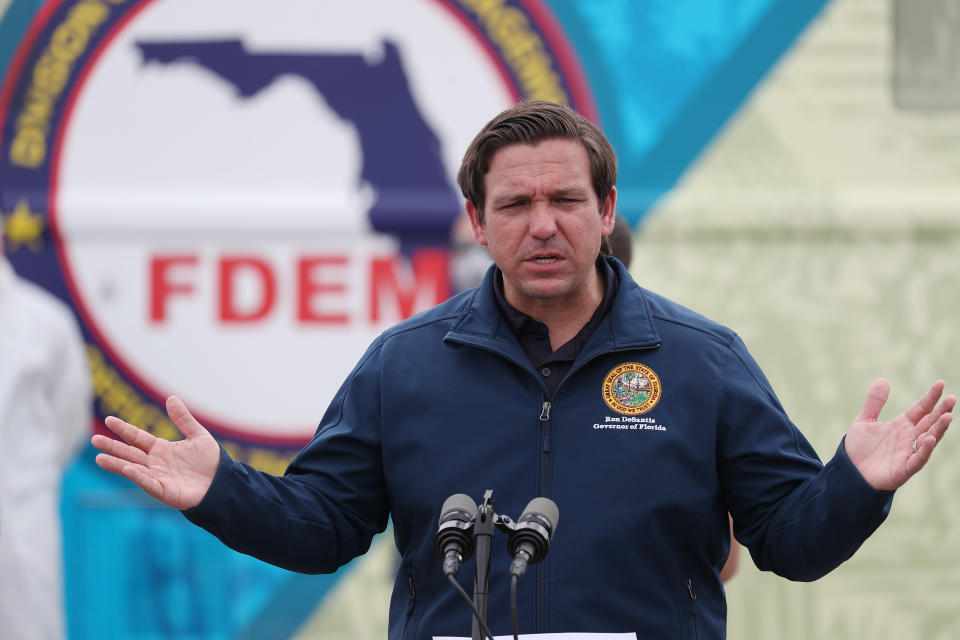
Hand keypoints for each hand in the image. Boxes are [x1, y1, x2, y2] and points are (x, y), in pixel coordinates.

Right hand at [91, 396, 219, 509]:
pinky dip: (137, 476)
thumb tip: (171, 397)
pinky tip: (126, 468)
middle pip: (130, 452)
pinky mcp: (164, 491)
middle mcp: (155, 463)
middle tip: (94, 439)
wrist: (223, 483)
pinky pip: (148, 483)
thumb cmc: (210, 461)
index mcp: (161, 449)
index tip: (108, 420)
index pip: (137, 437)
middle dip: (112, 446)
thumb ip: (183, 419)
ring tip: (99, 458)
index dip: (124, 429)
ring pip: (133, 468)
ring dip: (117, 464)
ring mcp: (158, 477)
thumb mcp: (198, 435)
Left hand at [845, 379, 953, 490]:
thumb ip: (874, 403)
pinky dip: (924, 450)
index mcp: (902, 425)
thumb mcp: (864, 421)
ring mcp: (908, 453)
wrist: (849, 472)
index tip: (941, 383)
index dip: (931, 397)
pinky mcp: (904, 468)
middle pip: (929, 422)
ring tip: (947, 417)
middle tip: (952, 399)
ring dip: (939, 429)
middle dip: (941, 412)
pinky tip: (930, 439)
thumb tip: (883, 380)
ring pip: (929, 439)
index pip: (921, 409)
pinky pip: (918, 459)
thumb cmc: (859, 449)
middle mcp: (909, 438)